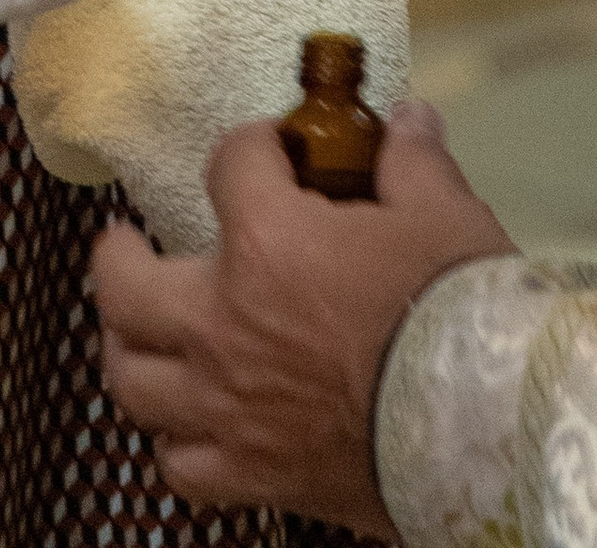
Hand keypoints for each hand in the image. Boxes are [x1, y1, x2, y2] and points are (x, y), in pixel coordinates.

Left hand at [92, 101, 513, 533]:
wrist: (479, 426)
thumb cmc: (456, 309)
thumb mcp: (443, 213)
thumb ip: (412, 163)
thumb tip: (410, 122)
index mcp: (267, 242)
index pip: (229, 164)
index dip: (250, 146)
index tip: (269, 150)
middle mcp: (224, 324)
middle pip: (125, 288)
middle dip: (117, 257)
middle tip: (125, 243)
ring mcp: (227, 407)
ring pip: (133, 382)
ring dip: (127, 350)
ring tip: (136, 333)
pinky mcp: (252, 475)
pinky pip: (180, 465)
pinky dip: (175, 444)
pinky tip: (189, 426)